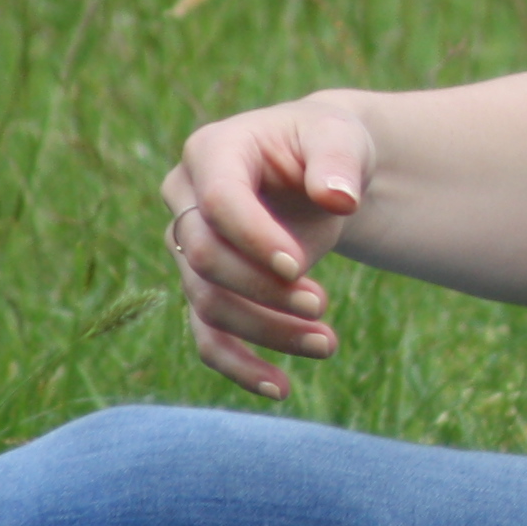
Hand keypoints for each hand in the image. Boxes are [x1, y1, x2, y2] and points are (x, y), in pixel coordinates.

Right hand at [163, 95, 373, 398]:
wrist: (322, 169)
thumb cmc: (328, 144)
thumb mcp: (341, 137)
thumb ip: (338, 161)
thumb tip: (340, 200)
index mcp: (212, 152)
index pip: (217, 202)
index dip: (252, 238)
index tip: (299, 267)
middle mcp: (186, 200)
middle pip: (205, 259)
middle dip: (262, 290)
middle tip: (322, 304)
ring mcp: (190, 247)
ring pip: (209, 304)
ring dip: (267, 332)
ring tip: (328, 344)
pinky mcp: (207, 288)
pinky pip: (208, 338)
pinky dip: (241, 367)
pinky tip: (282, 388)